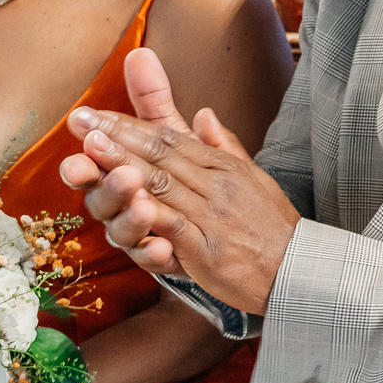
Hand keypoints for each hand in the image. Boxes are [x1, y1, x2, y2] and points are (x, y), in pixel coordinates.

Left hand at [60, 48, 298, 313]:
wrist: (300, 269)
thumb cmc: (272, 226)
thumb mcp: (253, 177)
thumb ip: (224, 145)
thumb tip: (204, 113)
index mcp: (224, 165)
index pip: (170, 138)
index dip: (130, 124)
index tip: (95, 115)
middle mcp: (217, 184)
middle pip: (160, 154)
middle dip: (117, 135)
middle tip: (82, 121)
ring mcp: (211, 214)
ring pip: (161, 183)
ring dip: (122, 165)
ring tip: (90, 148)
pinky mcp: (206, 247)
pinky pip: (171, 224)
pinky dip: (146, 211)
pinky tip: (122, 199)